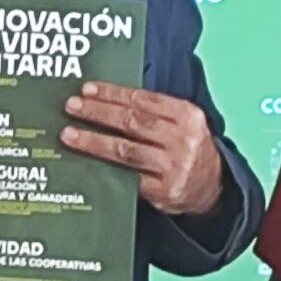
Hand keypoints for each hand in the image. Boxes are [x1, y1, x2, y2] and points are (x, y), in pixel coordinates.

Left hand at [61, 82, 224, 218]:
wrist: (212, 186)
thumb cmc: (186, 147)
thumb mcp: (180, 122)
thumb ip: (151, 111)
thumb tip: (103, 99)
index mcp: (187, 116)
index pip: (144, 99)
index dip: (113, 93)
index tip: (87, 89)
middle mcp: (183, 140)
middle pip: (132, 122)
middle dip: (98, 112)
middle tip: (72, 106)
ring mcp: (173, 167)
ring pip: (126, 150)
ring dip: (93, 141)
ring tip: (69, 134)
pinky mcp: (163, 191)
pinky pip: (126, 177)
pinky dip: (103, 167)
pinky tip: (84, 161)